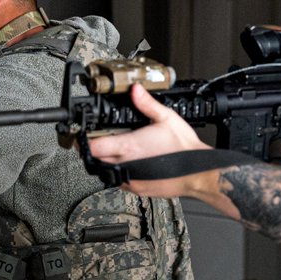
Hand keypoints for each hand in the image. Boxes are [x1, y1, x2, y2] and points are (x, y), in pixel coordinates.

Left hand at [87, 83, 212, 197]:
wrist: (198, 174)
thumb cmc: (184, 149)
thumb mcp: (167, 118)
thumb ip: (147, 104)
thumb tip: (135, 90)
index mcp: (129, 147)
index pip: (93, 147)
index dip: (84, 141)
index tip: (82, 135)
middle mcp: (125, 165)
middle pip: (95, 160)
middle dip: (94, 150)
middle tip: (99, 140)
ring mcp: (130, 180)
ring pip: (105, 172)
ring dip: (106, 162)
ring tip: (116, 151)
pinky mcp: (137, 189)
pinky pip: (118, 181)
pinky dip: (118, 172)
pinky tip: (130, 163)